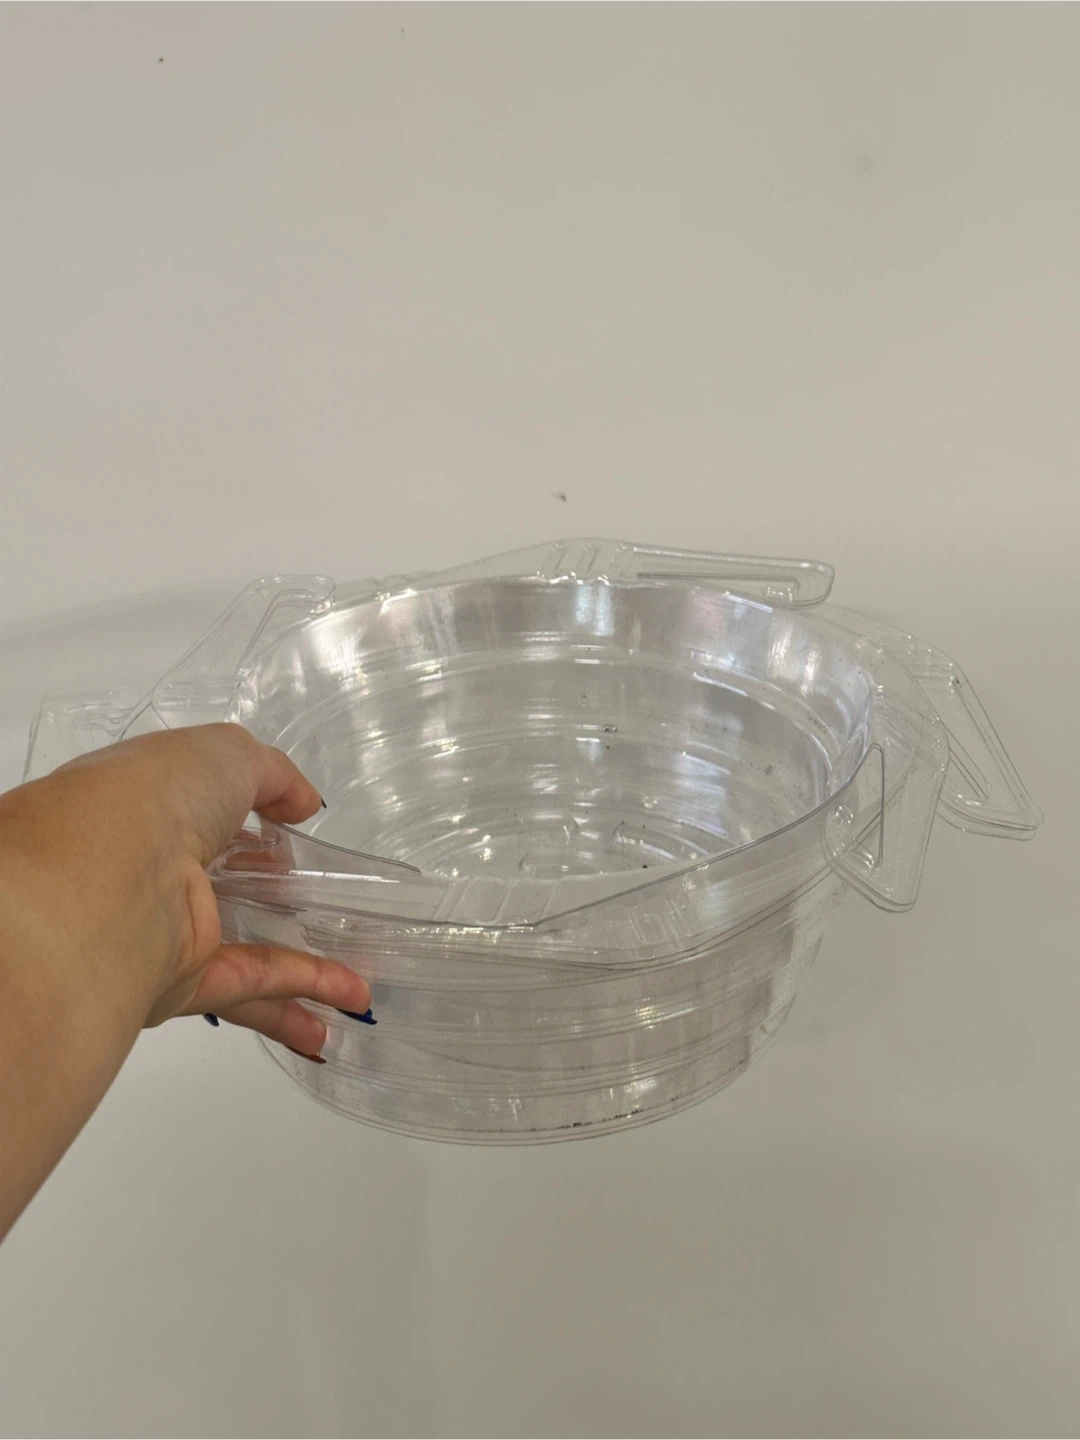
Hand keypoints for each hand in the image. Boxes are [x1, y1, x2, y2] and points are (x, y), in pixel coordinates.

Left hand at [0, 724, 369, 1056]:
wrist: (100, 885)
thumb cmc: (150, 800)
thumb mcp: (224, 755)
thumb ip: (272, 775)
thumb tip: (302, 803)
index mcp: (150, 808)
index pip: (203, 813)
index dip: (253, 819)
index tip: (297, 830)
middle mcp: (153, 870)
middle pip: (226, 886)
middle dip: (277, 895)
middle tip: (335, 901)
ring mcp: (165, 931)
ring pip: (244, 946)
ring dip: (306, 961)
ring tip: (363, 970)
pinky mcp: (179, 984)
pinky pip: (251, 986)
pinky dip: (303, 992)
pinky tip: (349, 994)